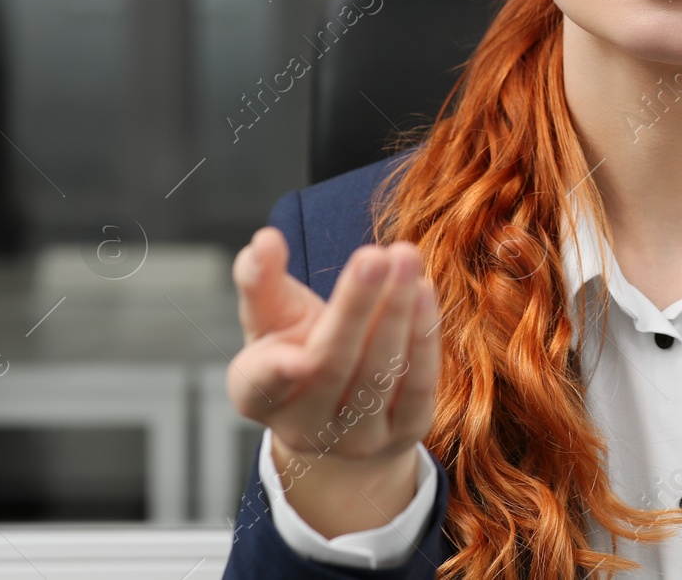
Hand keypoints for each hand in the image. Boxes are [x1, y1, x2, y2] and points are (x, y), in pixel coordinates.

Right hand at [227, 226, 441, 537]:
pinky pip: (417, 386)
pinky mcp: (404, 432)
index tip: (296, 358)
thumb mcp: (271, 316)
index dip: (280, 373)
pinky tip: (424, 291)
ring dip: (396, 313)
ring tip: (405, 259)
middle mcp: (305, 427)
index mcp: (257, 395)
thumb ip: (261, 279)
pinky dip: (423, 337)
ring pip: (379, 374)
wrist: (343, 404)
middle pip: (333, 364)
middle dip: (355, 306)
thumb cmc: (297, 344)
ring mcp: (357, 439)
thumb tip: (264, 240)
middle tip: (374, 256)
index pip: (264, 384)